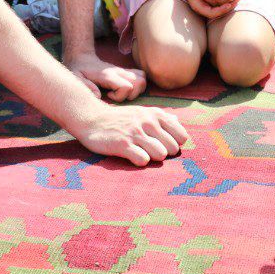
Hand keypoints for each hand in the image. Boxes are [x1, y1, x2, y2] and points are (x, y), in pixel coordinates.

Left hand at [64, 51, 146, 102]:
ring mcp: (123, 71)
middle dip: (132, 95)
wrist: (82, 58)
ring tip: (121, 94)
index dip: (120, 97)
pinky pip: (141, 76)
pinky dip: (138, 85)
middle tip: (117, 96)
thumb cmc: (78, 70)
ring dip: (136, 90)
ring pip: (142, 79)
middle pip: (139, 82)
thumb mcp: (76, 78)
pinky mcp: (125, 71)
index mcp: (108, 75)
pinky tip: (124, 89)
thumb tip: (98, 96)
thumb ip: (86, 86)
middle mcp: (118, 72)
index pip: (126, 87)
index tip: (108, 96)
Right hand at [69, 101, 188, 166]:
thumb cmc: (121, 119)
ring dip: (153, 158)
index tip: (163, 146)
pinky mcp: (122, 144)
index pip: (182, 136)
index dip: (175, 144)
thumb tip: (177, 122)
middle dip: (164, 153)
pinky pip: (143, 160)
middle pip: (173, 148)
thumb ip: (161, 118)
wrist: (92, 119)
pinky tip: (132, 156)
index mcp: (155, 114)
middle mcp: (148, 121)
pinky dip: (140, 161)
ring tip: (142, 153)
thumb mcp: (142, 113)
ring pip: (161, 154)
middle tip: (151, 151)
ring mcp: (135, 132)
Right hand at [173, 0, 234, 20]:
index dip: (220, 10)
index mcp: (198, 6)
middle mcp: (203, 6)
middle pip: (218, 11)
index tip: (229, 4)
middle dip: (229, 6)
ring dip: (230, 0)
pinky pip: (220, 0)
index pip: (211, 13)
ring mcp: (207, 2)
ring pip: (220, 5)